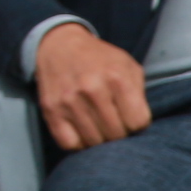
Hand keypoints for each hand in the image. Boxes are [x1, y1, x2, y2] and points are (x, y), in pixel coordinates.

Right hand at [34, 20, 150, 152]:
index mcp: (116, 77)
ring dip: (100, 139)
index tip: (130, 116)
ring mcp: (69, 101)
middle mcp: (92, 89)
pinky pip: (70, 144)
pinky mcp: (51, 110)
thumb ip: (139, 94)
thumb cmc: (100, 59)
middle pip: (117, 135)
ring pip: (95, 143)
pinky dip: (79, 144)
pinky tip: (82, 131)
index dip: (137, 123)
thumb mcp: (128, 66)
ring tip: (99, 126)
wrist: (59, 45)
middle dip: (119, 132)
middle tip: (114, 122)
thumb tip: (139, 126)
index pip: (138, 123)